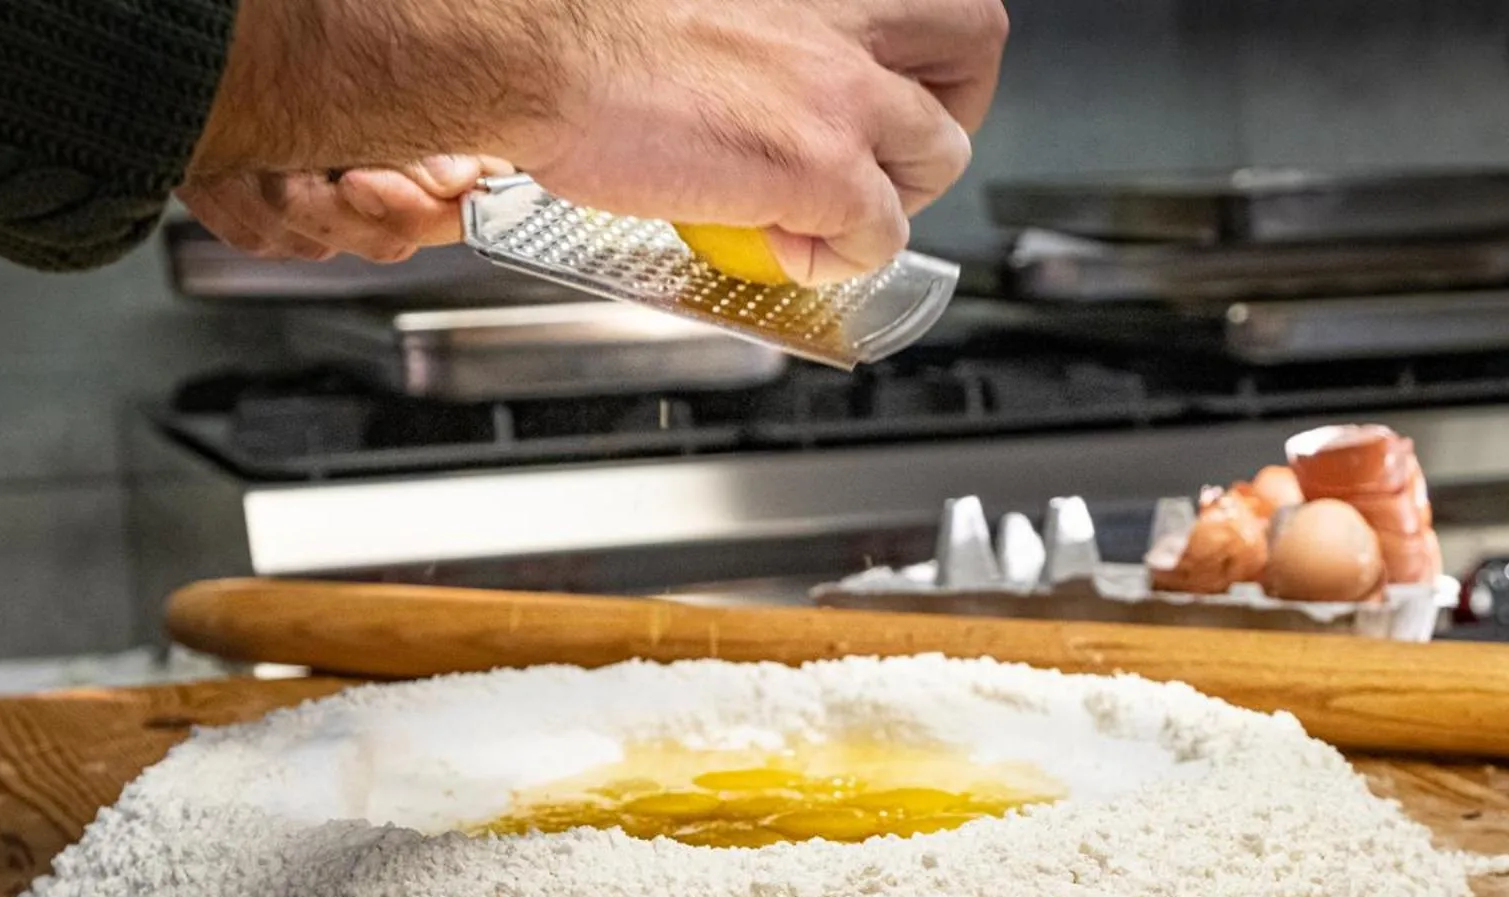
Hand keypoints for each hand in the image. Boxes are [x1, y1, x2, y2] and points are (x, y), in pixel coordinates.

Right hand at [190, 0, 1006, 283]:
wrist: (535, 51)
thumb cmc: (581, 23)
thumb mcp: (697, 5)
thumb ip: (749, 29)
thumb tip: (741, 65)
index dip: (921, 50)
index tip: (888, 83)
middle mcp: (844, 9)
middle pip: (973, 46)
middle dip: (948, 104)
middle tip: (898, 151)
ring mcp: (841, 92)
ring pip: (940, 154)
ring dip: (893, 195)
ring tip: (829, 217)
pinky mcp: (820, 167)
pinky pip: (877, 236)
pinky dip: (840, 259)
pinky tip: (783, 251)